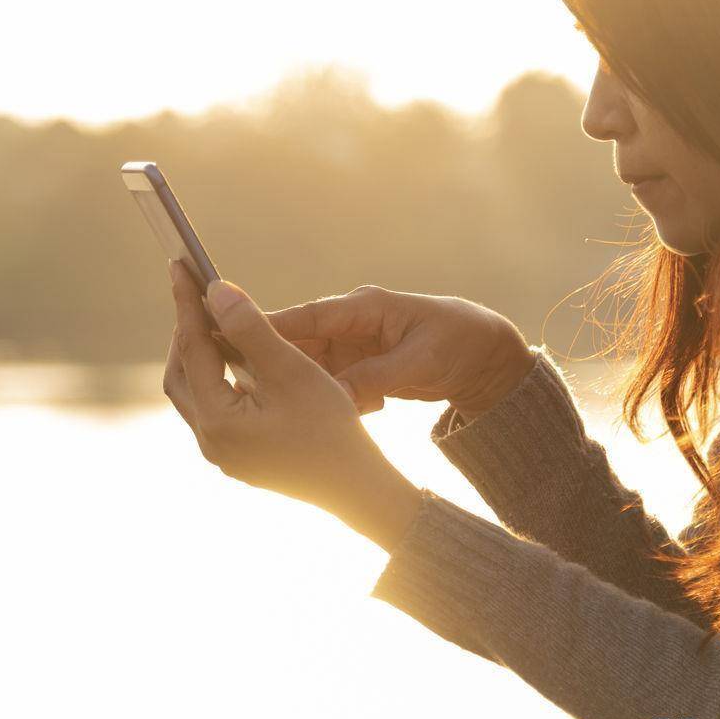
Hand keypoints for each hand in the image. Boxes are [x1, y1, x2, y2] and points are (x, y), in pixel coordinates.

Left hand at [163, 261, 422, 550]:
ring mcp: (222, 454)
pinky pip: (214, 411)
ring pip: (194, 395)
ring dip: (200, 358)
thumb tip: (215, 291)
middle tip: (195, 297)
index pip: (192, 349)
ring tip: (215, 324)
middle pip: (181, 376)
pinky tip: (237, 364)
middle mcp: (210, 442)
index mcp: (216, 421)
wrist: (358, 489)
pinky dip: (217, 380)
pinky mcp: (238, 459)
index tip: (179, 267)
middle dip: (186, 334)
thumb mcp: (291, 370)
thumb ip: (250, 329)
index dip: (187, 305)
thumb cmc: (331, 429)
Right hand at [266, 285, 536, 420]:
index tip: (232, 337)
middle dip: (273, 362)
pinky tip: (325, 412)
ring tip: (274, 404)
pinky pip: (326, 382)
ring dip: (298, 386)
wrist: (487, 357)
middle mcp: (352, 323)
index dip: (270, 328)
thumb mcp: (420, 362)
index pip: (308, 317)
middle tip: (241, 383)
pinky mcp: (356, 366)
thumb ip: (375, 377)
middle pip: (298, 343)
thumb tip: (334, 397)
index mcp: (366, 307)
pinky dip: (324, 398)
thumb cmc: (460, 344)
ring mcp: (352, 345)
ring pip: (308, 366)